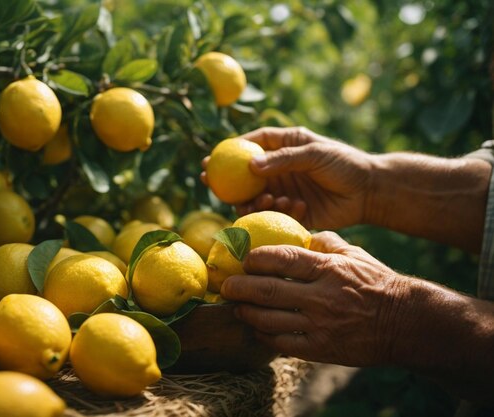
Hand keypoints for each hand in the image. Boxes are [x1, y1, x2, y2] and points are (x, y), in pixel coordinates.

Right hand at [202, 127, 374, 230]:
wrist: (369, 191)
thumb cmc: (344, 164)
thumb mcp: (314, 153)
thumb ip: (283, 159)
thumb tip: (250, 165)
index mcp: (285, 147)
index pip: (251, 146)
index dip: (229, 151)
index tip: (212, 158)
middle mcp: (280, 169)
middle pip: (244, 175)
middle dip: (226, 180)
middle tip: (211, 184)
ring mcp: (284, 191)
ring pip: (255, 197)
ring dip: (253, 199)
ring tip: (266, 199)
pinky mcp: (292, 211)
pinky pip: (273, 213)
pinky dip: (276, 210)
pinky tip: (294, 206)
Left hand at [220, 231, 401, 365]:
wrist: (404, 322)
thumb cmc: (376, 282)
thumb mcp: (354, 253)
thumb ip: (325, 241)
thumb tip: (300, 232)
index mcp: (328, 269)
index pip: (283, 259)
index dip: (257, 258)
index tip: (244, 258)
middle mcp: (322, 297)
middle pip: (268, 291)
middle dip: (240, 288)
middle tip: (226, 286)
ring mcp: (320, 325)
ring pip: (270, 320)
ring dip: (247, 313)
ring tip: (236, 307)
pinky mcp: (321, 349)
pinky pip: (283, 344)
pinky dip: (264, 336)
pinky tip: (256, 327)